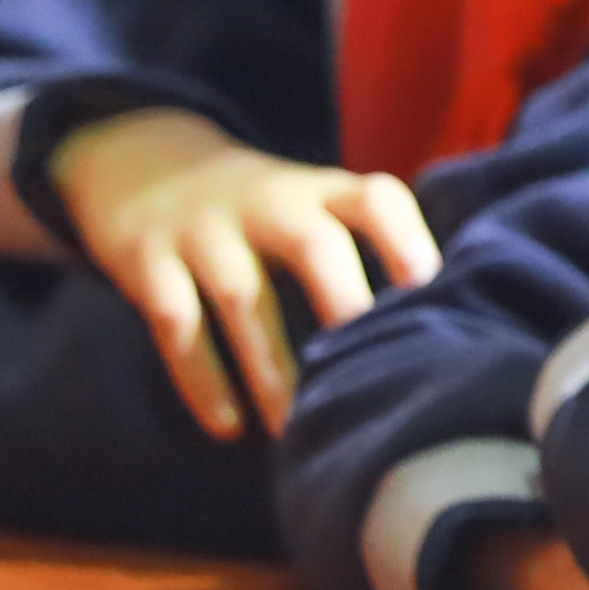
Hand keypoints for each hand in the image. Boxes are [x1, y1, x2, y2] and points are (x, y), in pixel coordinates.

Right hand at [49, 105, 438, 439]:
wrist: (138, 161)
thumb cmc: (258, 211)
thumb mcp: (309, 206)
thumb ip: (365, 248)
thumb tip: (450, 327)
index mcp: (319, 191)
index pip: (374, 198)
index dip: (407, 240)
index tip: (432, 290)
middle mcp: (267, 202)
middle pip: (312, 243)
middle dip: (344, 301)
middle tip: (375, 367)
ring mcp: (203, 228)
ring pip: (241, 296)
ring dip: (271, 366)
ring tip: (297, 426)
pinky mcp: (146, 260)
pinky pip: (175, 323)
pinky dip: (202, 378)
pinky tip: (229, 427)